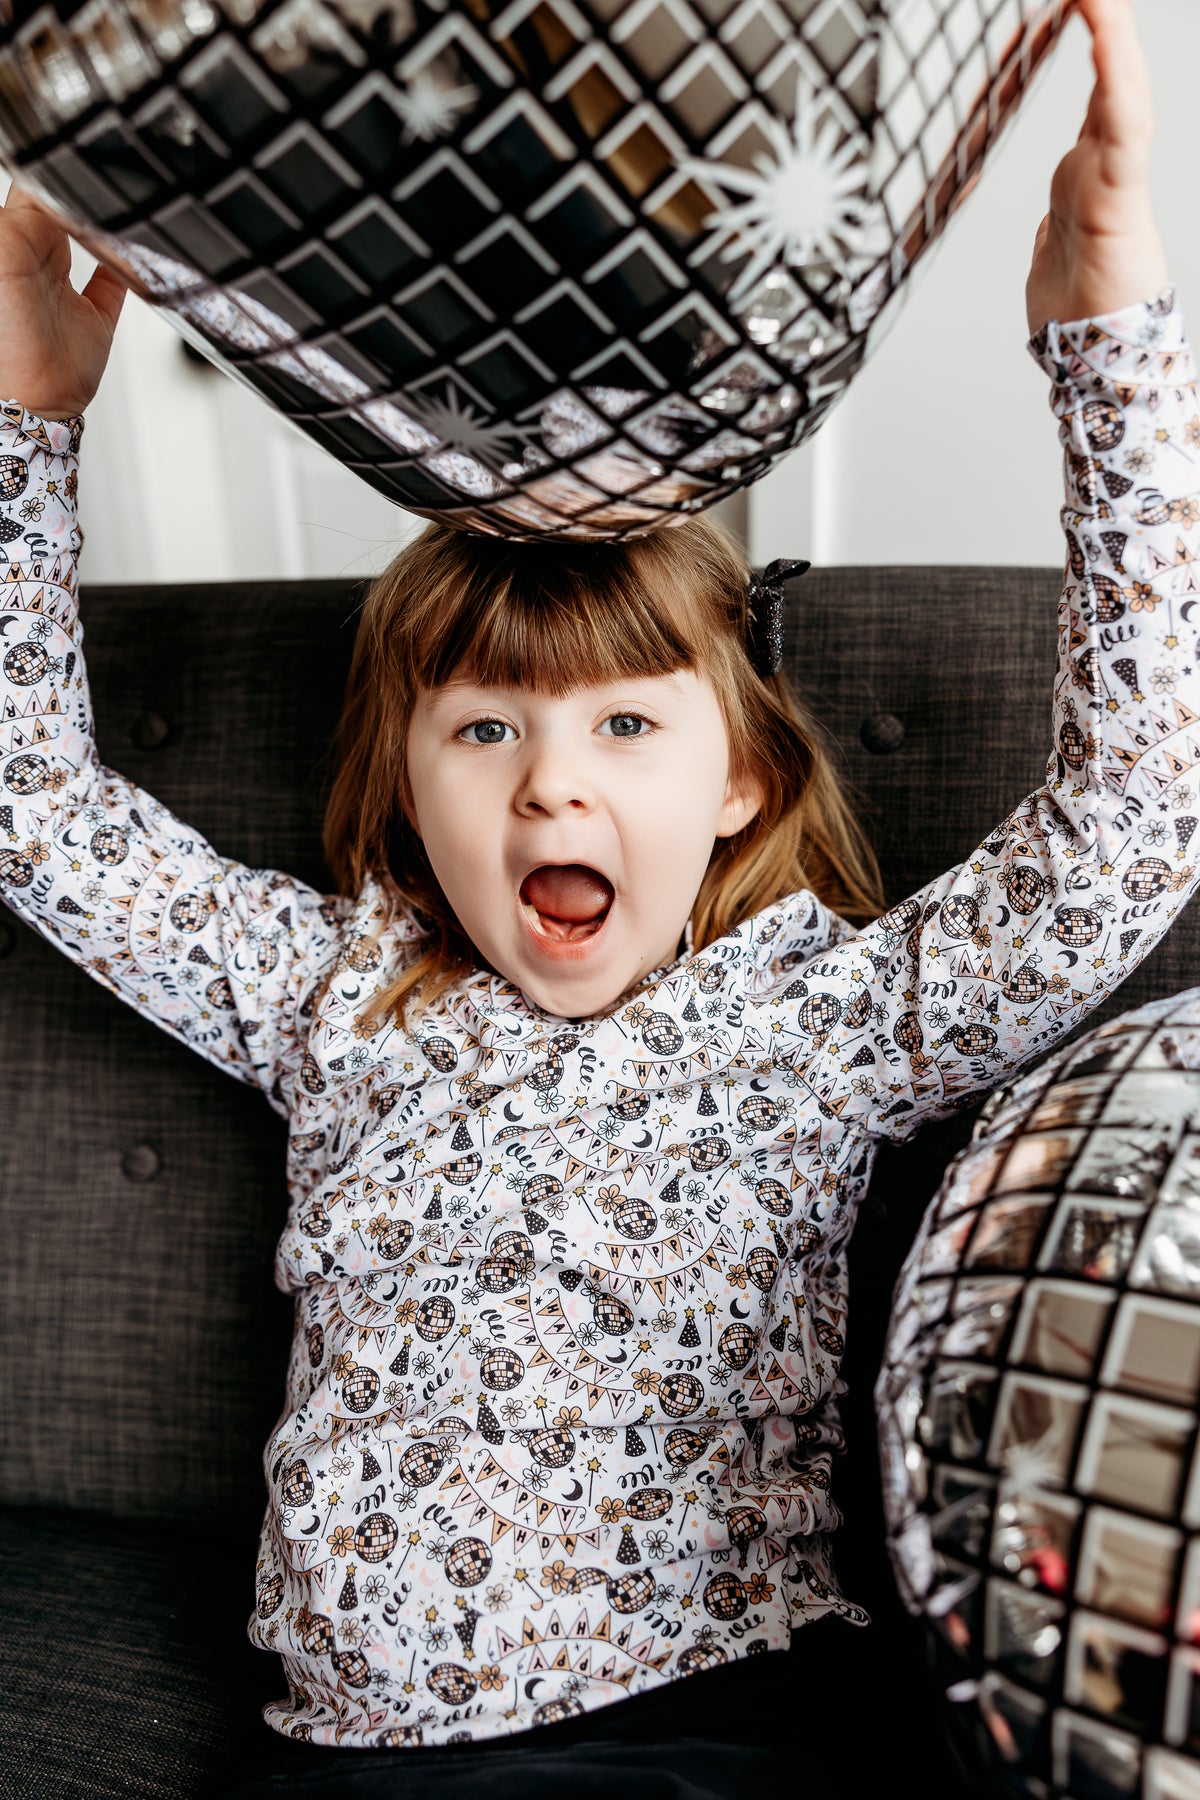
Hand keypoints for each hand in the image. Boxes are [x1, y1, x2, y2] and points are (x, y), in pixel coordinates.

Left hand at [0, 181, 126, 418]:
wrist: (30, 402)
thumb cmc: (4, 339)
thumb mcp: (4, 255)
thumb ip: (23, 217)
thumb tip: (51, 188)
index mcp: (9, 242)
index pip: (35, 192)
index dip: (58, 179)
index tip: (83, 172)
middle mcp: (35, 261)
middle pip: (67, 212)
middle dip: (86, 200)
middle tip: (107, 193)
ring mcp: (65, 289)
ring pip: (92, 241)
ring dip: (107, 228)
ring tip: (121, 215)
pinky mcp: (94, 319)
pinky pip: (115, 283)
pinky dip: (127, 268)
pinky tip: (131, 254)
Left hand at [1026, 0, 1167, 334]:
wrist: (1098, 363)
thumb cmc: (1080, 313)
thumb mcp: (1055, 250)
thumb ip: (1057, 225)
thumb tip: (1049, 221)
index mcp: (1089, 172)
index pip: (1096, 89)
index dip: (1090, 37)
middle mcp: (1105, 165)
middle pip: (1112, 71)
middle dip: (1104, 16)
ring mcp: (1116, 177)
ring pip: (1121, 86)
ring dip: (1112, 29)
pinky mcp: (1120, 198)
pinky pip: (1122, 126)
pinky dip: (1116, 76)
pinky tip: (1103, 33)